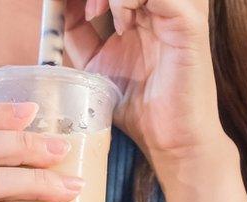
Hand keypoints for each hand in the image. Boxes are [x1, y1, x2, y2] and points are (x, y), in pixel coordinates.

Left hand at [64, 0, 231, 168]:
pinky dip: (129, 0)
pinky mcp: (190, 25)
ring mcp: (180, 11)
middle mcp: (165, 5)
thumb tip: (56, 8)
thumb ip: (78, 34)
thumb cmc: (138, 107)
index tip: (64, 5)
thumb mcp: (94, 64)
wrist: (168, 141)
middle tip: (84, 8)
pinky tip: (122, 26)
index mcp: (147, 9)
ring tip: (96, 13)